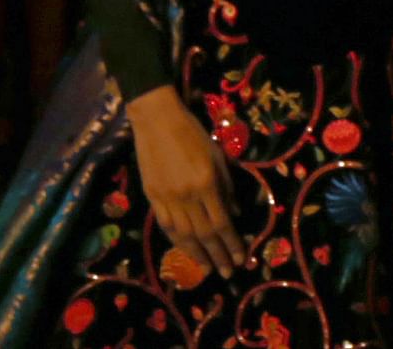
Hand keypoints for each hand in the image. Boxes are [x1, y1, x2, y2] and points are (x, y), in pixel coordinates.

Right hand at [127, 85, 245, 276]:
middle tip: (227, 272)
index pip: (222, 222)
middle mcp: (186, 195)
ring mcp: (166, 198)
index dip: (232, 243)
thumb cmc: (193, 133)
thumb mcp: (218, 156)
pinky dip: (176, 240)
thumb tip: (234, 214)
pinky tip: (184, 250)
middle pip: (203, 234)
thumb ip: (227, 187)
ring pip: (182, 235)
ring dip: (196, 254)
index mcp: (206, 184)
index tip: (241, 258)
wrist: (157, 121)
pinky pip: (165, 225)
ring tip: (207, 268)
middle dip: (217, 255)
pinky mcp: (151, 197)